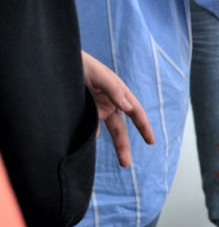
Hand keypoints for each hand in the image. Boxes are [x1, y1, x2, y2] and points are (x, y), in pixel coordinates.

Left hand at [80, 51, 154, 167]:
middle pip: (119, 129)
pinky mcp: (82, 113)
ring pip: (105, 132)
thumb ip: (115, 91)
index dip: (144, 126)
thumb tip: (128, 108)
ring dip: (107, 145)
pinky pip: (87, 129)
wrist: (59, 63)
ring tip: (107, 160)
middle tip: (125, 164)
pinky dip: (87, 137)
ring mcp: (95, 110)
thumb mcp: (100, 75)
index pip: (135, 112)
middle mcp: (109, 104)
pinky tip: (82, 144)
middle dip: (123, 146)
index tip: (150, 141)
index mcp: (119, 93)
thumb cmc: (83, 64)